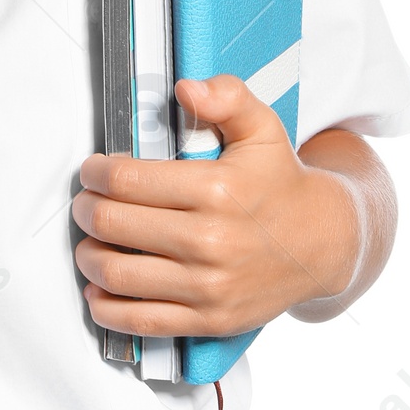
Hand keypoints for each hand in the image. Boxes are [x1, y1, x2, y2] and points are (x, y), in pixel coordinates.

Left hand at [71, 75, 365, 337]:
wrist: (324, 244)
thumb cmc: (281, 184)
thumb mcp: (263, 128)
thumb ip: (227, 98)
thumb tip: (187, 88)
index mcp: (216, 189)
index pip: (126, 181)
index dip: (96, 173)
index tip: (93, 171)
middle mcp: (210, 240)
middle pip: (111, 224)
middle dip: (86, 210)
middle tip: (86, 203)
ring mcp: (209, 286)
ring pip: (116, 274)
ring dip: (88, 256)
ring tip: (90, 243)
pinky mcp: (209, 319)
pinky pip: (141, 321)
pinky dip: (106, 307)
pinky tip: (98, 289)